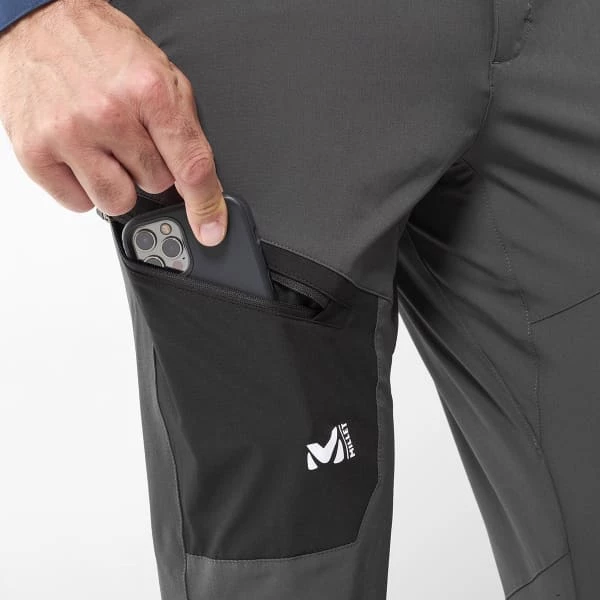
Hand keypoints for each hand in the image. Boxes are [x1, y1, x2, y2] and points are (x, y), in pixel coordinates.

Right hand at [0, 0, 226, 245]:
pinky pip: (78, 203)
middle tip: (131, 138)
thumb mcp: (161, 74)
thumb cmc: (101, 47)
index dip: (206, 205)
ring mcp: (69, 135)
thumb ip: (183, 128)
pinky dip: (84, 187)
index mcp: (149, 92)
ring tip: (105, 148)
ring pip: (117, 201)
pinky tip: (80, 154)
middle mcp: (109, 114)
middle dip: (150, 168)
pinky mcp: (37, 152)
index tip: (211, 229)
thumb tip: (202, 182)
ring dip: (118, 183)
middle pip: (155, 185)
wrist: (38, 23)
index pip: (190, 166)